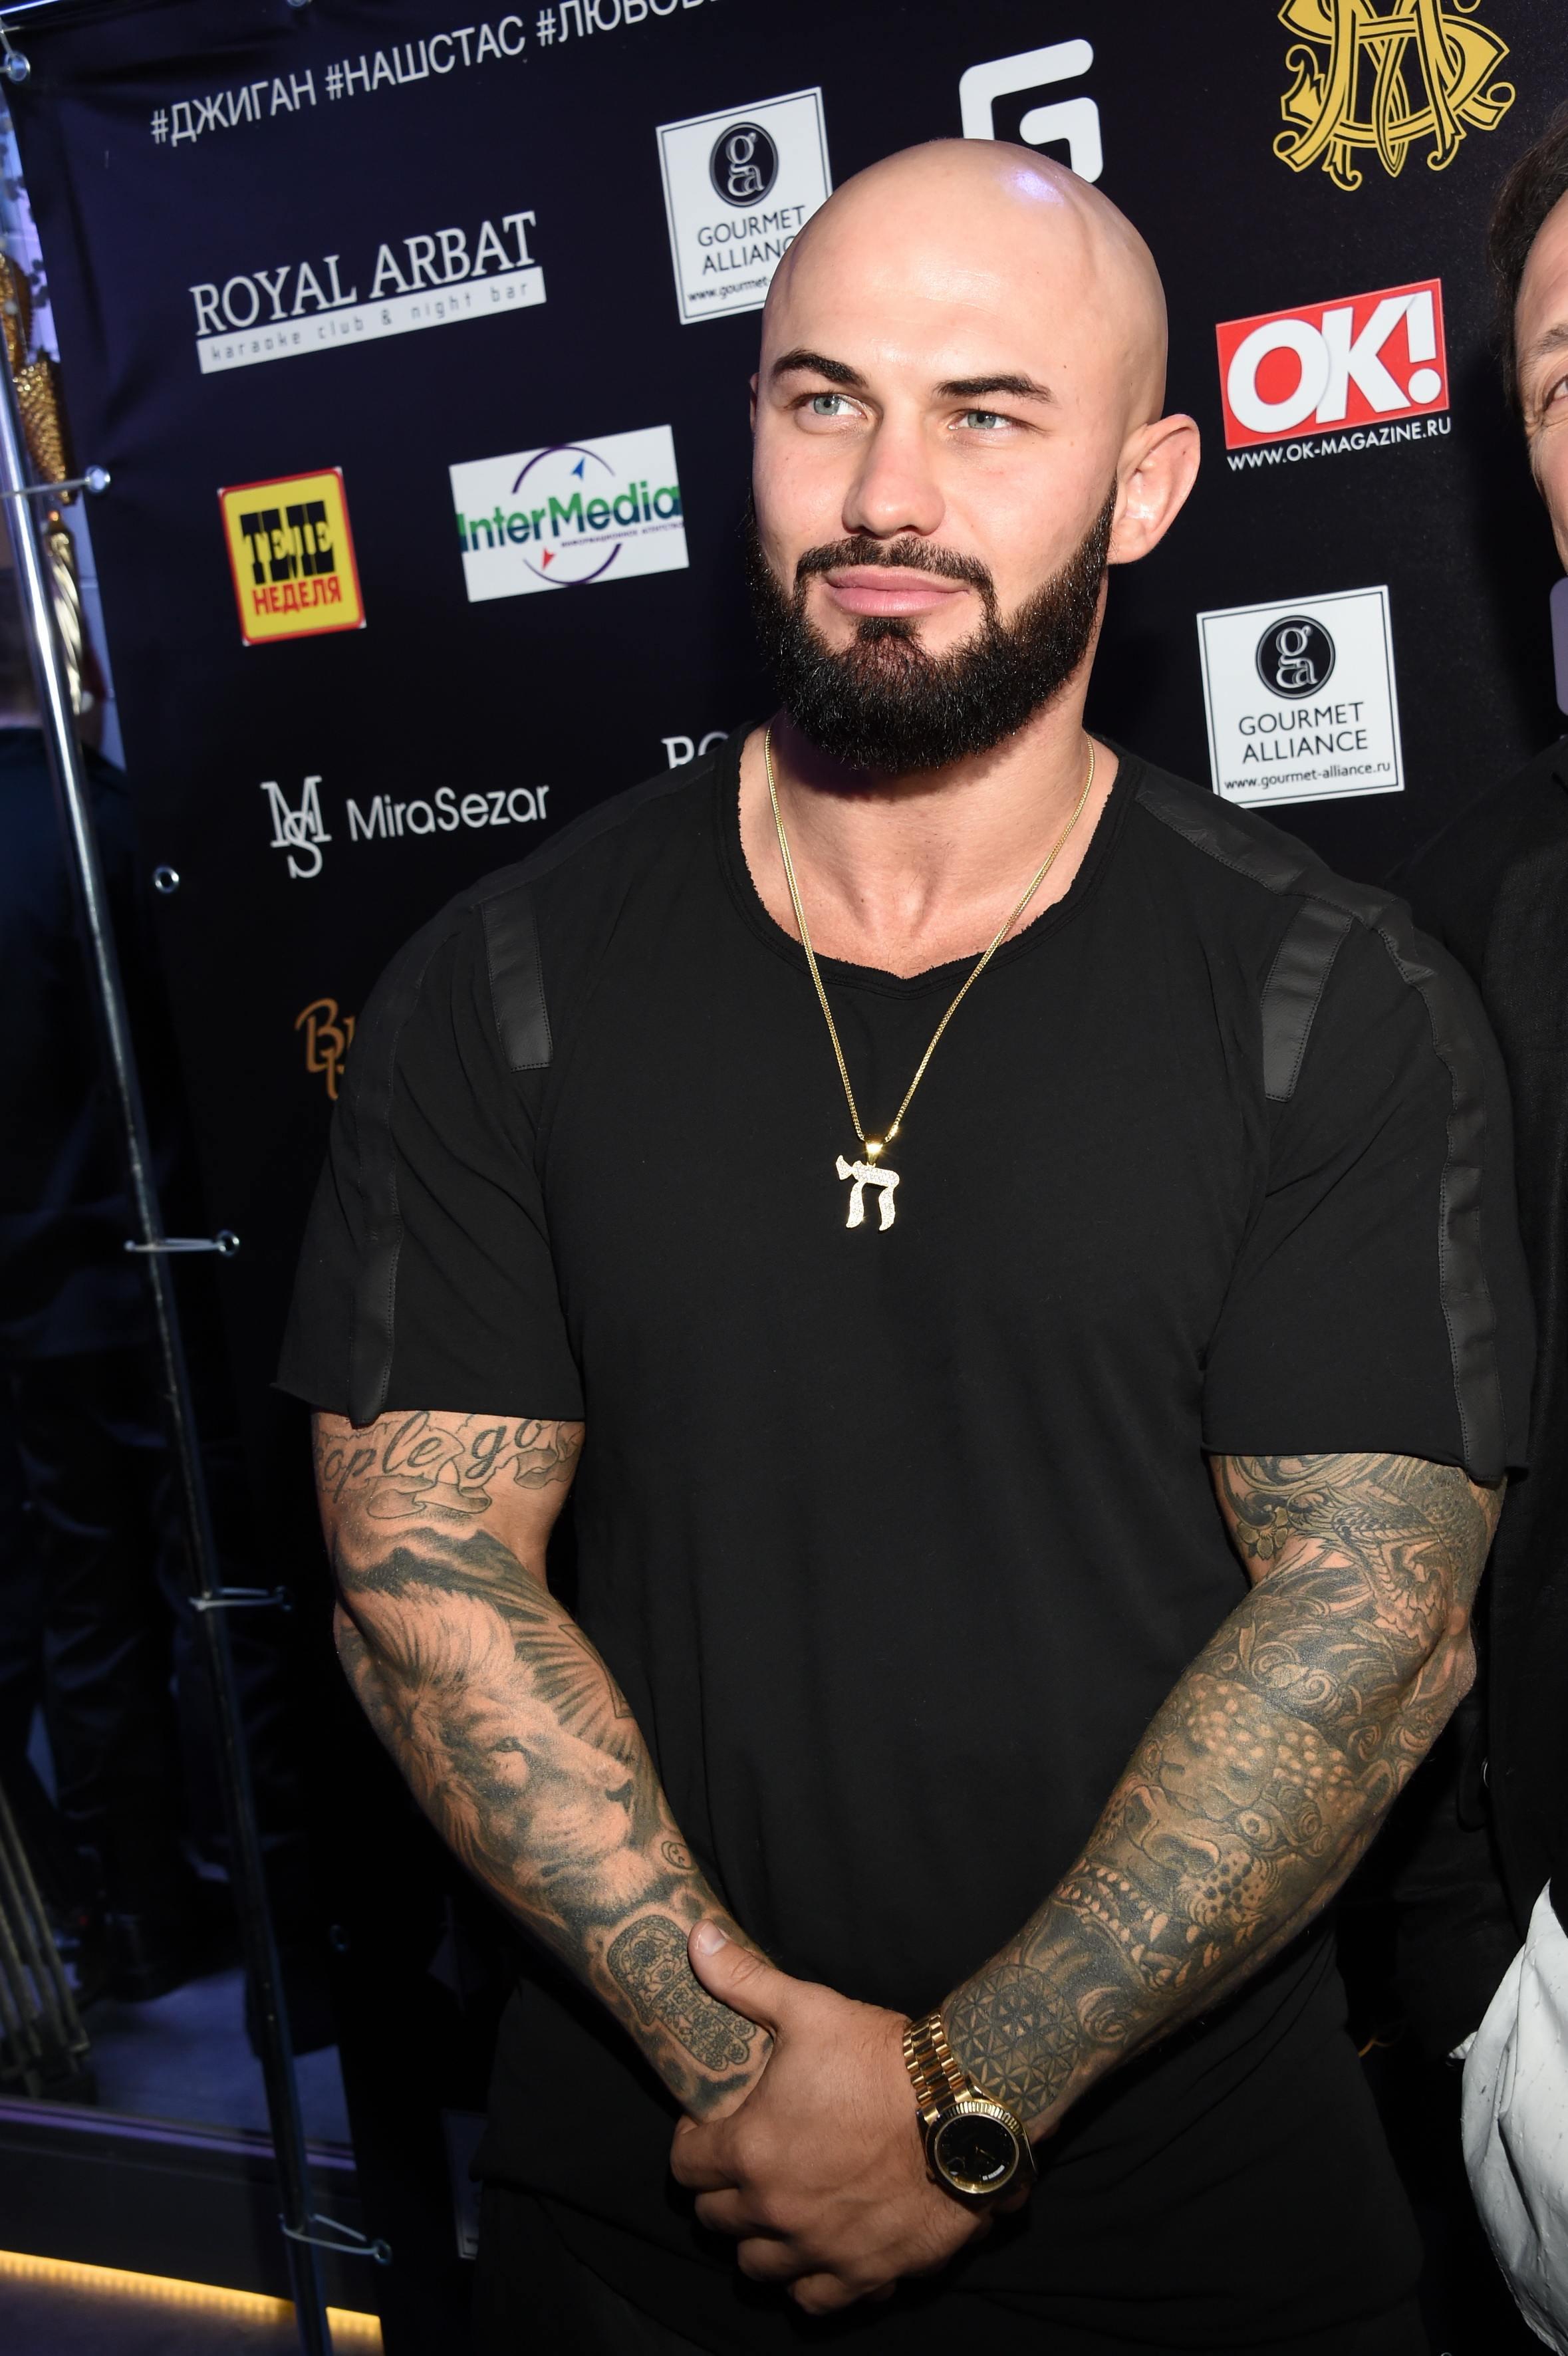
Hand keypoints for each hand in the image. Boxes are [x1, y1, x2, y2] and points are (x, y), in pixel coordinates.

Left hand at [669, 1924, 1006, 2314]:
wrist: (963, 2106)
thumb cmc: (882, 2058)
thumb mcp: (807, 2008)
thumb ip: (742, 1980)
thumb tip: (695, 1940)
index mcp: (750, 2151)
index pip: (685, 2168)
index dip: (694, 2144)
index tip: (713, 2127)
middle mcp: (775, 2212)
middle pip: (717, 2221)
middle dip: (723, 2191)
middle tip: (748, 2162)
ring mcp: (820, 2250)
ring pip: (758, 2268)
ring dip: (760, 2241)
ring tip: (777, 2209)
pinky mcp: (866, 2274)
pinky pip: (816, 2300)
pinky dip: (811, 2281)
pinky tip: (821, 2249)